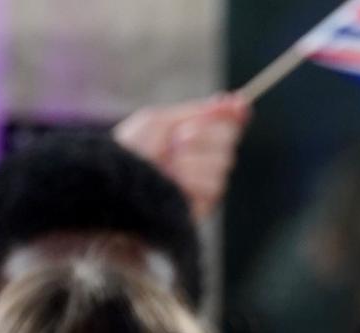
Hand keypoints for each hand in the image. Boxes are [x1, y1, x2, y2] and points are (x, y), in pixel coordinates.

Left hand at [114, 95, 250, 222]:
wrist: (120, 182)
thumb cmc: (134, 149)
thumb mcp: (161, 120)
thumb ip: (197, 111)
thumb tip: (233, 100)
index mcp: (194, 136)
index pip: (226, 123)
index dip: (234, 113)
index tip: (239, 103)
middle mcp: (203, 158)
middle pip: (229, 140)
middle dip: (206, 135)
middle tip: (179, 138)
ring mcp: (205, 182)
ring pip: (223, 163)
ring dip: (194, 159)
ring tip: (169, 164)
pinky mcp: (204, 203)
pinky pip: (215, 184)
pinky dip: (192, 178)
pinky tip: (175, 182)